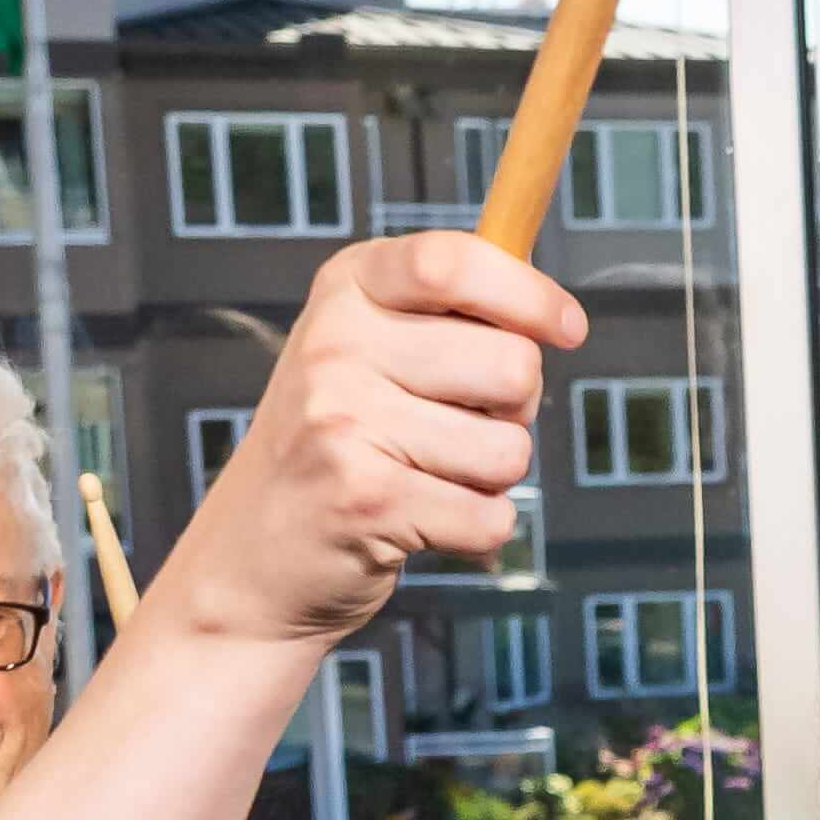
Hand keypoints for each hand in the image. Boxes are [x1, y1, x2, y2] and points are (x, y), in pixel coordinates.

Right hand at [180, 234, 573, 651]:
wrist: (251, 556)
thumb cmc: (335, 446)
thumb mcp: (369, 350)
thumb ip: (450, 318)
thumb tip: (553, 314)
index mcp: (346, 291)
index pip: (454, 262)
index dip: (530, 295)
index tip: (568, 328)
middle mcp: (335, 345)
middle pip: (511, 363)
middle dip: (515, 408)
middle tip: (461, 426)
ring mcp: (343, 421)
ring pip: (509, 448)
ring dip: (492, 477)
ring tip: (431, 476)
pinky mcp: (365, 500)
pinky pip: (490, 516)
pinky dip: (477, 530)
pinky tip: (423, 520)